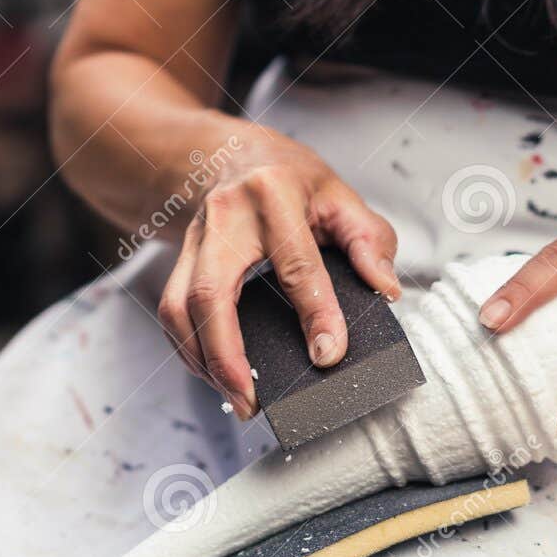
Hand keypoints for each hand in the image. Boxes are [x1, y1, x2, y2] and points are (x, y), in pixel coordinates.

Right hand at [158, 126, 400, 418]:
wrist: (231, 154)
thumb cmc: (290, 179)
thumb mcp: (340, 195)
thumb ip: (369, 240)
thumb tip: (386, 289)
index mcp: (274, 195)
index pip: (295, 265)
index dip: (314, 314)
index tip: (328, 355)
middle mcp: (225, 216)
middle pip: (211, 294)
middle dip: (227, 357)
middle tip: (251, 401)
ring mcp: (194, 239)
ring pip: (178, 308)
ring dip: (203, 362)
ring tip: (236, 397)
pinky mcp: (178, 259)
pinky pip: (171, 313)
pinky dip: (190, 351)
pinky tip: (215, 374)